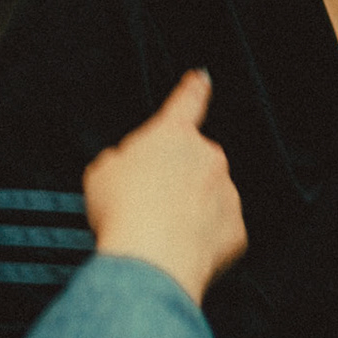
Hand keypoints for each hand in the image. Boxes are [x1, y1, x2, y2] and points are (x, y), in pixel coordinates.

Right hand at [83, 70, 245, 302]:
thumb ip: (121, 160)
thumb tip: (127, 168)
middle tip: (148, 206)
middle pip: (194, 162)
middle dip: (176, 180)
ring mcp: (227, 193)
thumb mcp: (102, 172)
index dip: (194, 89)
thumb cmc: (124, 210)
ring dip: (190, 212)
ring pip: (209, 198)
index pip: (187, 102)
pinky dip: (201, 242)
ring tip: (159, 234)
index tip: (203, 79)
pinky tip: (178, 251)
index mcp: (173, 135)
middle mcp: (208, 157)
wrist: (151, 259)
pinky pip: (218, 233)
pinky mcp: (236, 230)